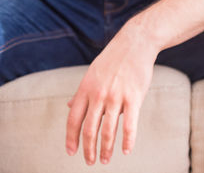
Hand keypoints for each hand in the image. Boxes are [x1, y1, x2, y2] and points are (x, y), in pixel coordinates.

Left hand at [66, 19, 156, 164]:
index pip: (73, 119)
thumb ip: (81, 92)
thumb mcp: (92, 73)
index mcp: (86, 89)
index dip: (71, 138)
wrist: (135, 43)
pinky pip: (130, 124)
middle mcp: (98, 94)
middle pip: (89, 128)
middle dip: (88, 149)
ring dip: (106, 149)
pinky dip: (128, 140)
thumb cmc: (114, 59)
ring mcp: (116, 96)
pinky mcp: (134, 97)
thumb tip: (68, 106)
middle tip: (90, 161)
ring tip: (105, 160)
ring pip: (108, 130)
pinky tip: (127, 151)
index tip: (72, 152)